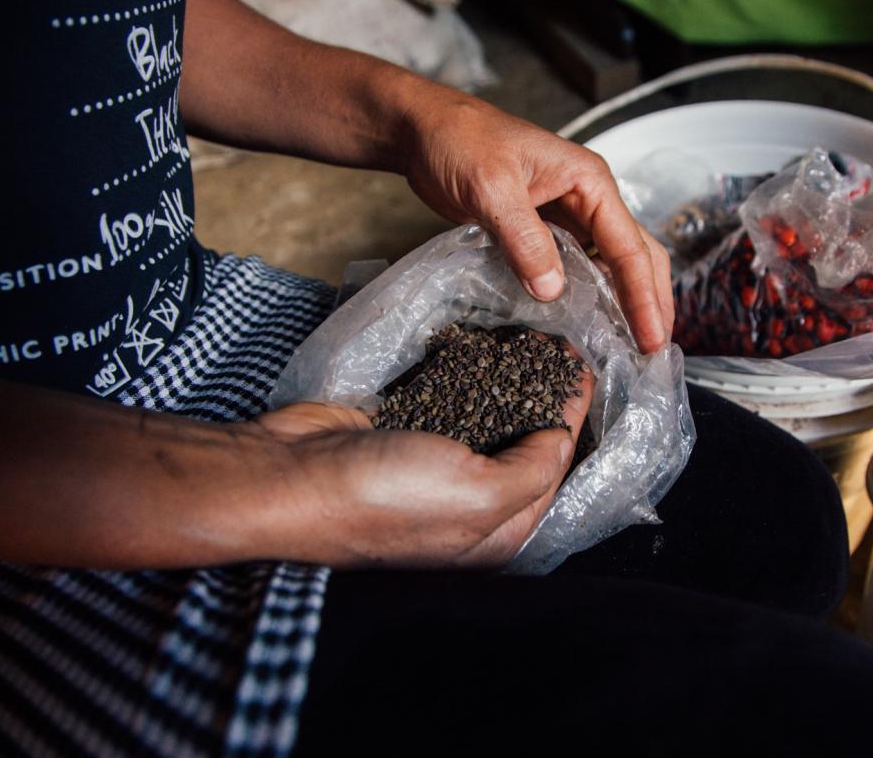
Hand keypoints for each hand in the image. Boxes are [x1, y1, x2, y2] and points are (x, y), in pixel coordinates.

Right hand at [252, 369, 594, 568]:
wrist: (289, 478)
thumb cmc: (386, 498)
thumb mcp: (478, 494)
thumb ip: (534, 469)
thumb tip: (562, 436)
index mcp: (496, 534)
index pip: (553, 471)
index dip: (572, 417)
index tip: (583, 367)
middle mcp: (471, 505)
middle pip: (524, 443)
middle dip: (546, 395)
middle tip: (560, 345)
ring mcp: (436, 468)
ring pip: (490, 417)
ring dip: (513, 378)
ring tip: (530, 338)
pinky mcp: (407, 433)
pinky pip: (450, 400)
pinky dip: (470, 374)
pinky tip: (485, 346)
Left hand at [400, 94, 673, 353]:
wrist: (425, 130)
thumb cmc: (460, 142)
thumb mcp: (491, 188)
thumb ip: (524, 239)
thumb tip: (553, 290)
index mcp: (589, 182)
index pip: (629, 247)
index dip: (643, 297)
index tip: (651, 338)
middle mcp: (587, 199)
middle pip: (634, 255)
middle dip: (648, 301)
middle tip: (652, 350)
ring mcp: (567, 215)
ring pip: (609, 264)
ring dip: (620, 302)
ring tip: (626, 346)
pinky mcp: (542, 231)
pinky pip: (575, 267)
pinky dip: (585, 297)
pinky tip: (583, 325)